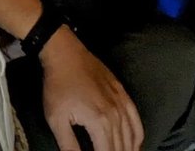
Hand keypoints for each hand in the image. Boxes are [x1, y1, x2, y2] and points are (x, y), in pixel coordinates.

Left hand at [41, 27, 143, 150]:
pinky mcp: (122, 93)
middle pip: (121, 147)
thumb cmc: (58, 86)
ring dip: (129, 150)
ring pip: (131, 136)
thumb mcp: (57, 119)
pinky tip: (136, 145)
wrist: (65, 54)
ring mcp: (121, 103)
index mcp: (100, 123)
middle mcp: (116, 115)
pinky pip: (136, 119)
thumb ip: (69, 146)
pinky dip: (138, 135)